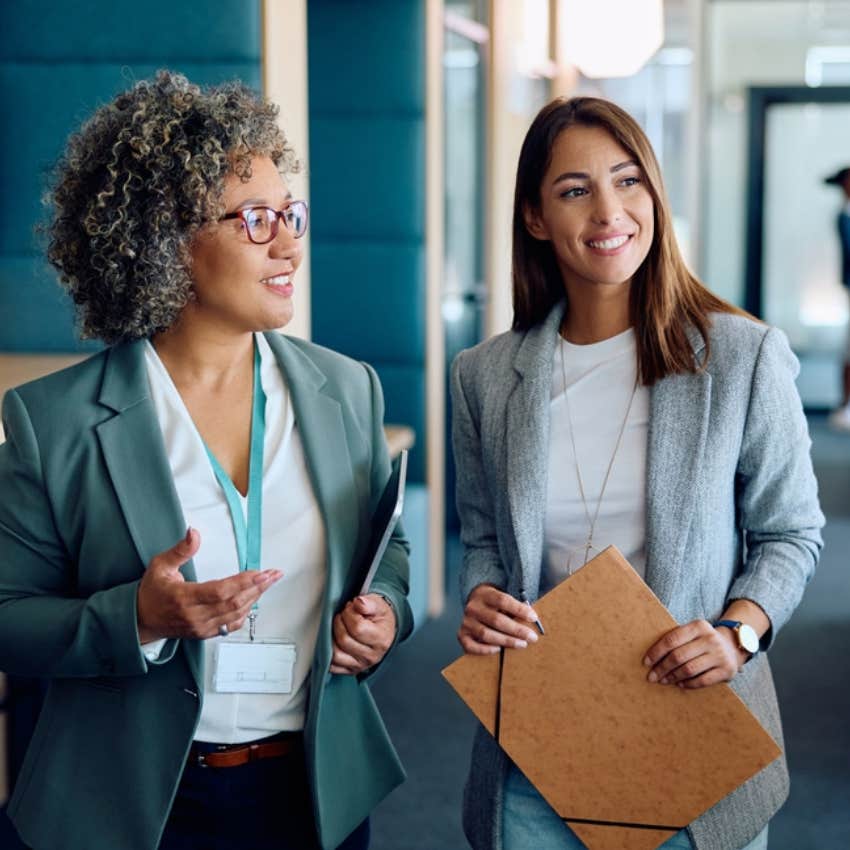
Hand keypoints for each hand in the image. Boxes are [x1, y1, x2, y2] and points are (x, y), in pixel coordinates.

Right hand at [136, 527, 282, 641]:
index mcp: (184, 598)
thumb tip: (194, 532)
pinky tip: (254, 600)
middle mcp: (195, 616)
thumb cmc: (152, 592)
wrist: (141, 620)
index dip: (242, 582)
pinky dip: (246, 612)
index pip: (220, 591)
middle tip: (273, 575)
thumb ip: (180, 550)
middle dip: (257, 587)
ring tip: (268, 583)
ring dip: (255, 598)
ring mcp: (201, 627)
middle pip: (233, 603)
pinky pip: (231, 625)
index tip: (258, 572)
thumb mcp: (160, 566)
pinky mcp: (206, 633)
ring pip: (235, 614)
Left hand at [330, 594, 396, 674]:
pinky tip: (333, 641)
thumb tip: (358, 603)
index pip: (357, 628)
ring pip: (336, 655)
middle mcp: (372, 656)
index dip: (349, 614)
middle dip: (339, 622)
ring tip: (339, 627)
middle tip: (343, 614)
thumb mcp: (378, 604)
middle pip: (344, 640)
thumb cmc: (380, 617)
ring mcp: (361, 665)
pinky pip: (333, 666)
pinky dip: (328, 654)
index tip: (350, 607)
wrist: (384, 629)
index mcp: (381, 639)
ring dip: (331, 637)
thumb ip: (368, 603)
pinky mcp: (351, 670)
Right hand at [458, 584, 539, 654]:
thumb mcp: (503, 598)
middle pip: (496, 620)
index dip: (519, 609)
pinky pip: (471, 646)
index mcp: (485, 594)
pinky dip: (485, 650)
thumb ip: (515, 607)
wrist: (475, 603)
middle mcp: (473, 607)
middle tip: (532, 637)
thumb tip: (533, 619)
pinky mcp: (462, 634)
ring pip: (486, 634)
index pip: (503, 601)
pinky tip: (498, 649)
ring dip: (506, 641)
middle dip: (517, 630)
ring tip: (521, 644)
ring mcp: (466, 621)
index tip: (534, 617)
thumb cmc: (495, 604)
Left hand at [643, 619, 746, 688]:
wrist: (733, 646)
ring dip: (673, 677)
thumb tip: (650, 657)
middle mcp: (710, 639)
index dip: (656, 652)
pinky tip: (679, 684)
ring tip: (663, 681)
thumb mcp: (693, 632)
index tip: (646, 662)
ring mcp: (720, 655)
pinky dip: (688, 684)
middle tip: (651, 677)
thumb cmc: (703, 640)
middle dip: (662, 668)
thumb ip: (676, 639)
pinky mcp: (727, 670)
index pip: (672, 639)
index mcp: (698, 626)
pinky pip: (702, 680)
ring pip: (689, 669)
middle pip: (679, 656)